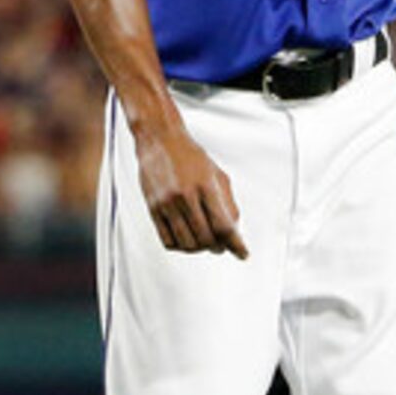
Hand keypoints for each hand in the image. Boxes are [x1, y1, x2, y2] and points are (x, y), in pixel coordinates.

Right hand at [132, 117, 246, 257]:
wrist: (159, 140)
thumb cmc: (190, 155)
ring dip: (199, 249)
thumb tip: (234, 230)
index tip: (243, 254)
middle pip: (206, 237)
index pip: (223, 225)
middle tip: (221, 246)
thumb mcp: (217, 174)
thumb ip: (228, 202)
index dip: (235, 244)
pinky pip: (167, 240)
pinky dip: (180, 246)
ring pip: (187, 243)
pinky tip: (186, 240)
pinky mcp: (152, 208)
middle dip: (217, 247)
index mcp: (205, 185)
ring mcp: (166, 203)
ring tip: (204, 244)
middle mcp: (185, 195)